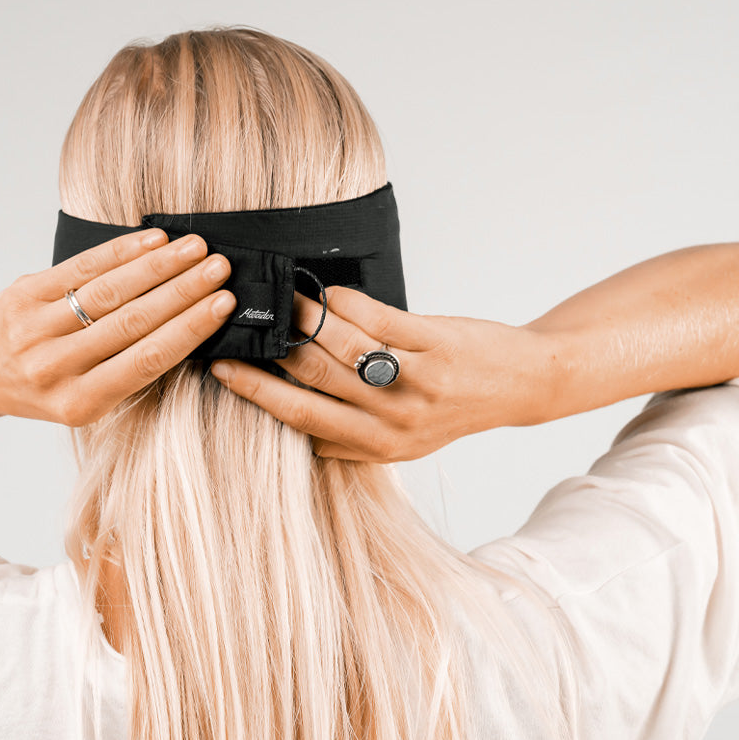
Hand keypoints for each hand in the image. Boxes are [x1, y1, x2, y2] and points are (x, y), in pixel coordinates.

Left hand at [0, 228, 234, 425]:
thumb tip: (190, 323)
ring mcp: (34, 330)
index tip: (224, 304)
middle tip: (219, 268)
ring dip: (159, 265)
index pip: (148, 360)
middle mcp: (54, 369)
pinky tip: (152, 240)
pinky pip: (80, 268)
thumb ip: (128, 370)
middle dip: (183, 291)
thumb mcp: (84, 398)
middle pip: (133, 321)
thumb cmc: (44, 387)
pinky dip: (121, 251)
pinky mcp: (22, 294)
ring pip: (109, 291)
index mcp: (79, 403)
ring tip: (194, 248)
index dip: (190, 329)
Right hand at [209, 286, 555, 461]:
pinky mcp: (433, 345)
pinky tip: (323, 292)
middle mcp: (393, 420)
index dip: (255, 391)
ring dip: (302, 317)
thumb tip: (289, 415)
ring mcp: (414, 382)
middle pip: (310, 378)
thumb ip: (349, 437)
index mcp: (377, 447)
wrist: (518, 384)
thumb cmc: (452, 408)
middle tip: (241, 324)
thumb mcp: (400, 440)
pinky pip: (373, 318)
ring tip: (280, 301)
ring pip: (337, 346)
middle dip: (269, 348)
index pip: (299, 418)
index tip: (222, 368)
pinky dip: (340, 301)